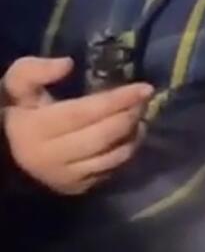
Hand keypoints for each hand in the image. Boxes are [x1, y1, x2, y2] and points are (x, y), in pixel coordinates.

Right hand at [2, 56, 152, 194]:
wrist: (7, 151)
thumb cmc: (19, 111)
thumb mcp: (17, 85)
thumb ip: (36, 70)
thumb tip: (67, 64)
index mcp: (35, 129)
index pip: (84, 113)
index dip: (116, 100)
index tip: (144, 88)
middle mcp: (51, 158)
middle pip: (102, 136)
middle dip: (129, 116)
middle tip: (144, 99)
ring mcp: (65, 177)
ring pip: (111, 157)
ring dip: (133, 134)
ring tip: (139, 115)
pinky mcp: (77, 187)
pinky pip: (111, 170)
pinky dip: (126, 151)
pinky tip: (130, 134)